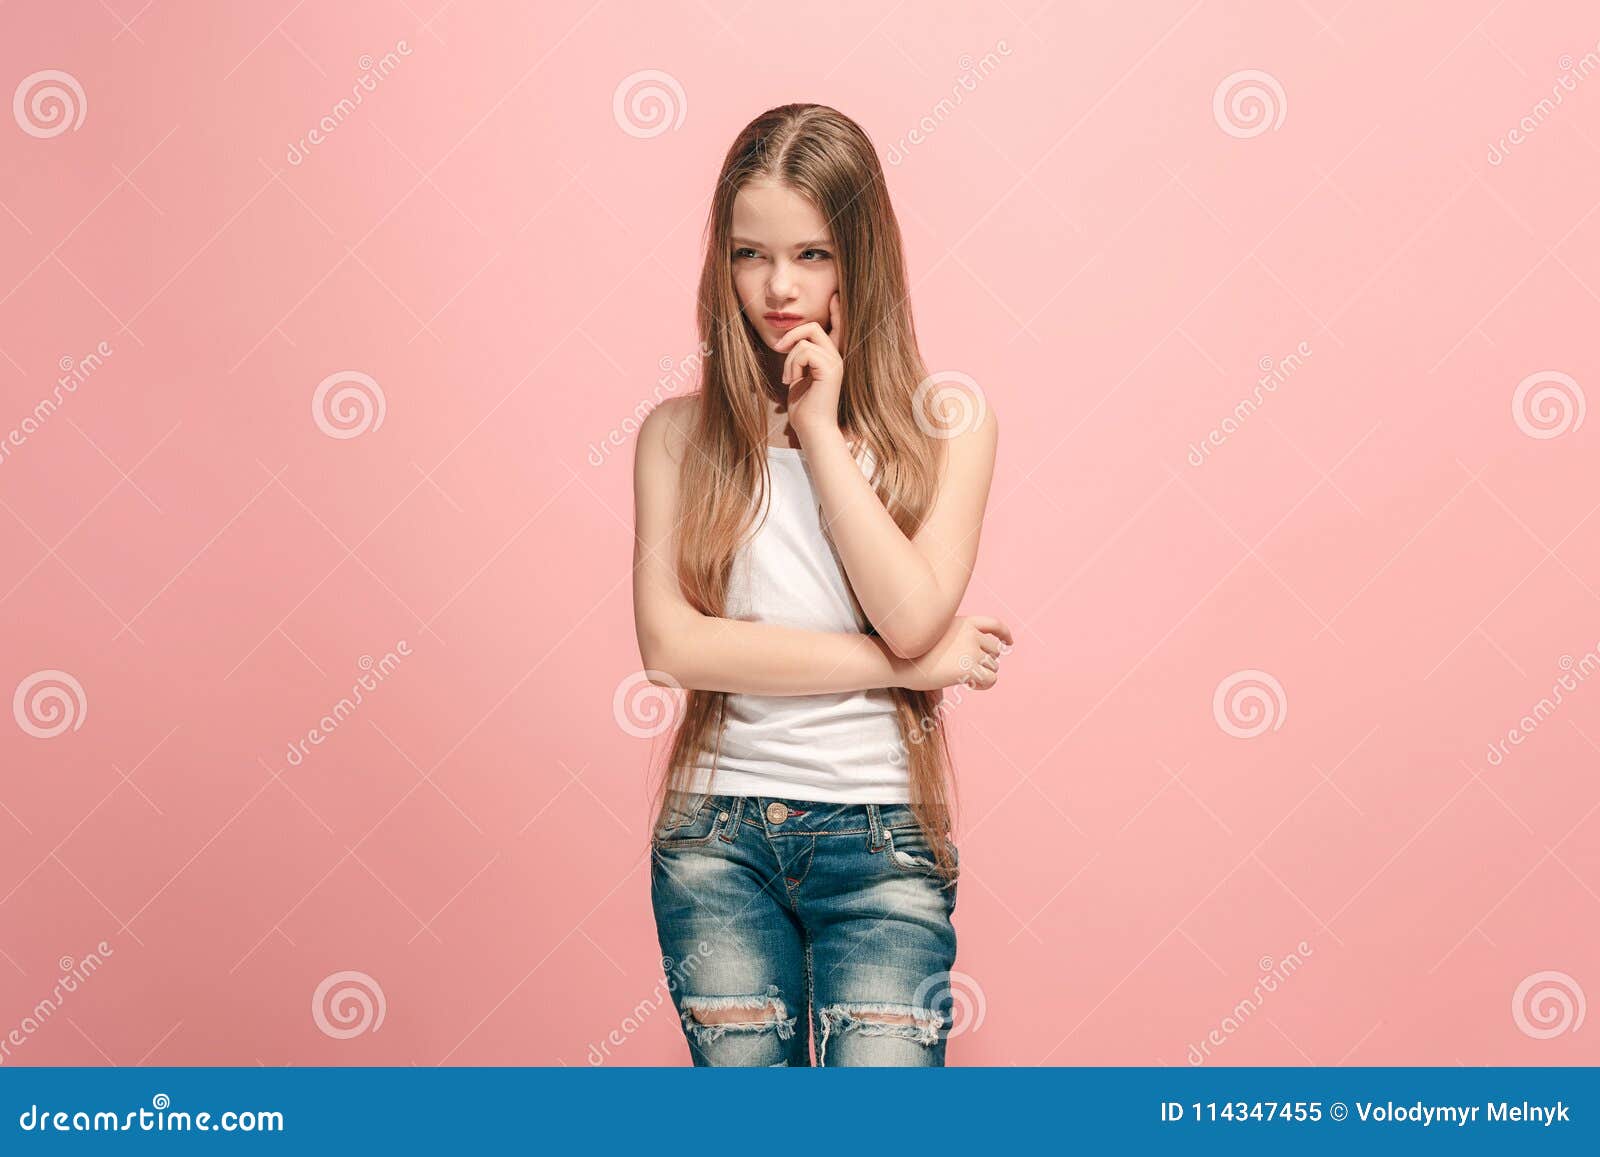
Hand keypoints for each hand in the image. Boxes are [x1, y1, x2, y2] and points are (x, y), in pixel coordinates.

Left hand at [773, 291, 844, 441]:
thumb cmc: (804, 408)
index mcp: (830, 358)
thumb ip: (799, 359)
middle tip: (779, 349)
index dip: (836, 311)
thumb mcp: (799, 377)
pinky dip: (792, 364)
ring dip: (789, 357)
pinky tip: (792, 381)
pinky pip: (804, 351)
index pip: (838, 328)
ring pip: (806, 338)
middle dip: (792, 334)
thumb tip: (789, 344)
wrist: (813, 429)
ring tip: (788, 378)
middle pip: (814, 326)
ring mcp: (835, 362)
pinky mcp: (830, 368)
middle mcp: (837, 357)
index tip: (835, 295)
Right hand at [900, 615, 1013, 691]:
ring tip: (963, 678)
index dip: (1004, 634)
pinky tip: (968, 685)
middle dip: (986, 661)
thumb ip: (957, 638)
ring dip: (982, 674)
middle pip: (995, 650)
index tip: (1008, 642)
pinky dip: (983, 685)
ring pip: (994, 666)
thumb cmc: (913, 652)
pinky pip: (991, 679)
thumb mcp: (936, 633)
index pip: (994, 624)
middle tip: (968, 670)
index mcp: (964, 622)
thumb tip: (976, 655)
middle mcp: (971, 633)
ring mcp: (971, 650)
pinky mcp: (969, 668)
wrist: (899, 661)